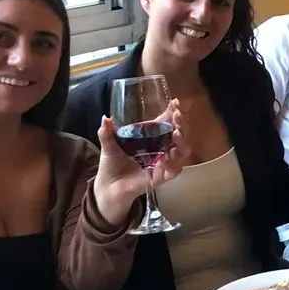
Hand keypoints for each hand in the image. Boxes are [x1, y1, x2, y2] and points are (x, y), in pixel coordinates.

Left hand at [92, 99, 189, 225]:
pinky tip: (166, 157)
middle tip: (178, 114)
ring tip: (177, 133)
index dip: (173, 112)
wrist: (108, 187)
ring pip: (183, 150)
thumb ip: (107, 133)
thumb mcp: (109, 146)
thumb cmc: (112, 164)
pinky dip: (173, 163)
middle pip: (180, 133)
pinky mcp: (162, 176)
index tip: (175, 102)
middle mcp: (161, 147)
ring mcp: (164, 161)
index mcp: (151, 136)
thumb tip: (105, 118)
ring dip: (183, 141)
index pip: (167, 122)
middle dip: (182, 123)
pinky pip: (174, 169)